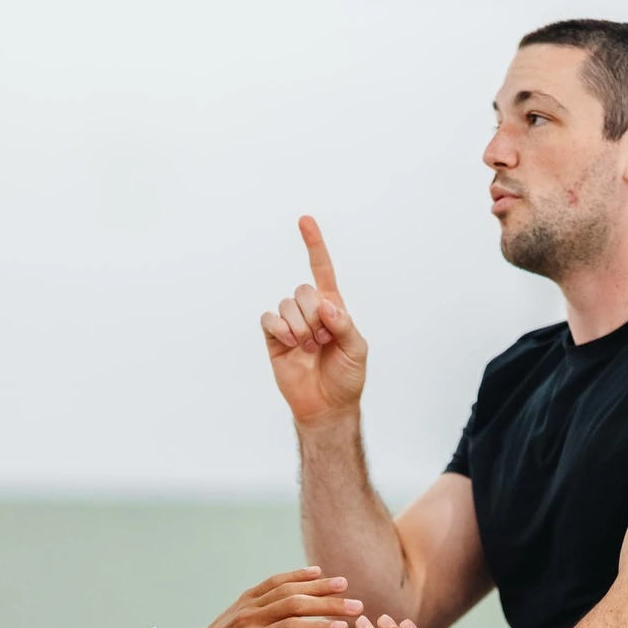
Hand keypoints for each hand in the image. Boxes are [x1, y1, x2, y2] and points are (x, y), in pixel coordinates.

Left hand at [161, 567, 363, 627]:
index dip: (319, 625)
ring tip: (344, 584)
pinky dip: (295, 575)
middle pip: (294, 603)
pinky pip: (274, 583)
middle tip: (357, 605)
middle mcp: (250, 619)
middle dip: (328, 603)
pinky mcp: (246, 599)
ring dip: (317, 585)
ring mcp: (247, 606)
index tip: (345, 627)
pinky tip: (316, 573)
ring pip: (286, 588)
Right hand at [260, 216, 368, 426]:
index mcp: (333, 307)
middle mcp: (310, 311)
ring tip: (309, 348)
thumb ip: (345, 324)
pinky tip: (292, 345)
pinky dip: (281, 329)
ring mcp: (290, 324)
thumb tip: (325, 305)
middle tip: (322, 341)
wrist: (327, 406)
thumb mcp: (357, 349)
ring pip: (286, 305)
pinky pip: (269, 319)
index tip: (305, 220)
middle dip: (314, 316)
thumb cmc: (347, 377)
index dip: (314, 245)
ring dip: (300, 328)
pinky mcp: (274, 338)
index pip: (322, 270)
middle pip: (302, 290)